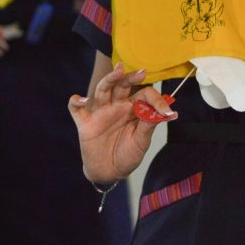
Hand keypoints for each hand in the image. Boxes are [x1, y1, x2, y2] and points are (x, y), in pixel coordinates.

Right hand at [68, 63, 177, 182]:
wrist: (109, 172)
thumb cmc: (128, 154)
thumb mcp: (141, 142)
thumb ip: (149, 125)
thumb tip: (168, 113)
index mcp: (133, 108)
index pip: (144, 95)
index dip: (156, 100)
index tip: (167, 111)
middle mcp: (117, 106)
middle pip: (122, 85)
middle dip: (130, 77)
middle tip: (141, 73)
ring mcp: (100, 112)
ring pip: (103, 90)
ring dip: (109, 79)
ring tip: (118, 72)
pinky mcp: (85, 123)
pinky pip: (76, 109)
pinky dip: (76, 102)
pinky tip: (82, 100)